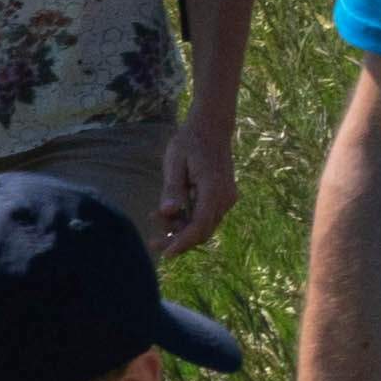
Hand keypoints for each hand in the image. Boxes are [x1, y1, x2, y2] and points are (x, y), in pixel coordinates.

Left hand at [151, 110, 235, 255]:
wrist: (212, 127)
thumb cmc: (189, 142)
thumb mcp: (174, 162)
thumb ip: (173, 188)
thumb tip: (169, 212)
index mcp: (213, 190)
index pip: (200, 226)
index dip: (182, 242)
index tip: (165, 254)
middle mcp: (225, 198)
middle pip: (203, 231)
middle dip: (178, 240)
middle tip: (153, 242)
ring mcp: (226, 198)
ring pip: (205, 226)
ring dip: (181, 229)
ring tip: (156, 218)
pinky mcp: (223, 197)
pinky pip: (206, 217)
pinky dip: (188, 220)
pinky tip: (170, 212)